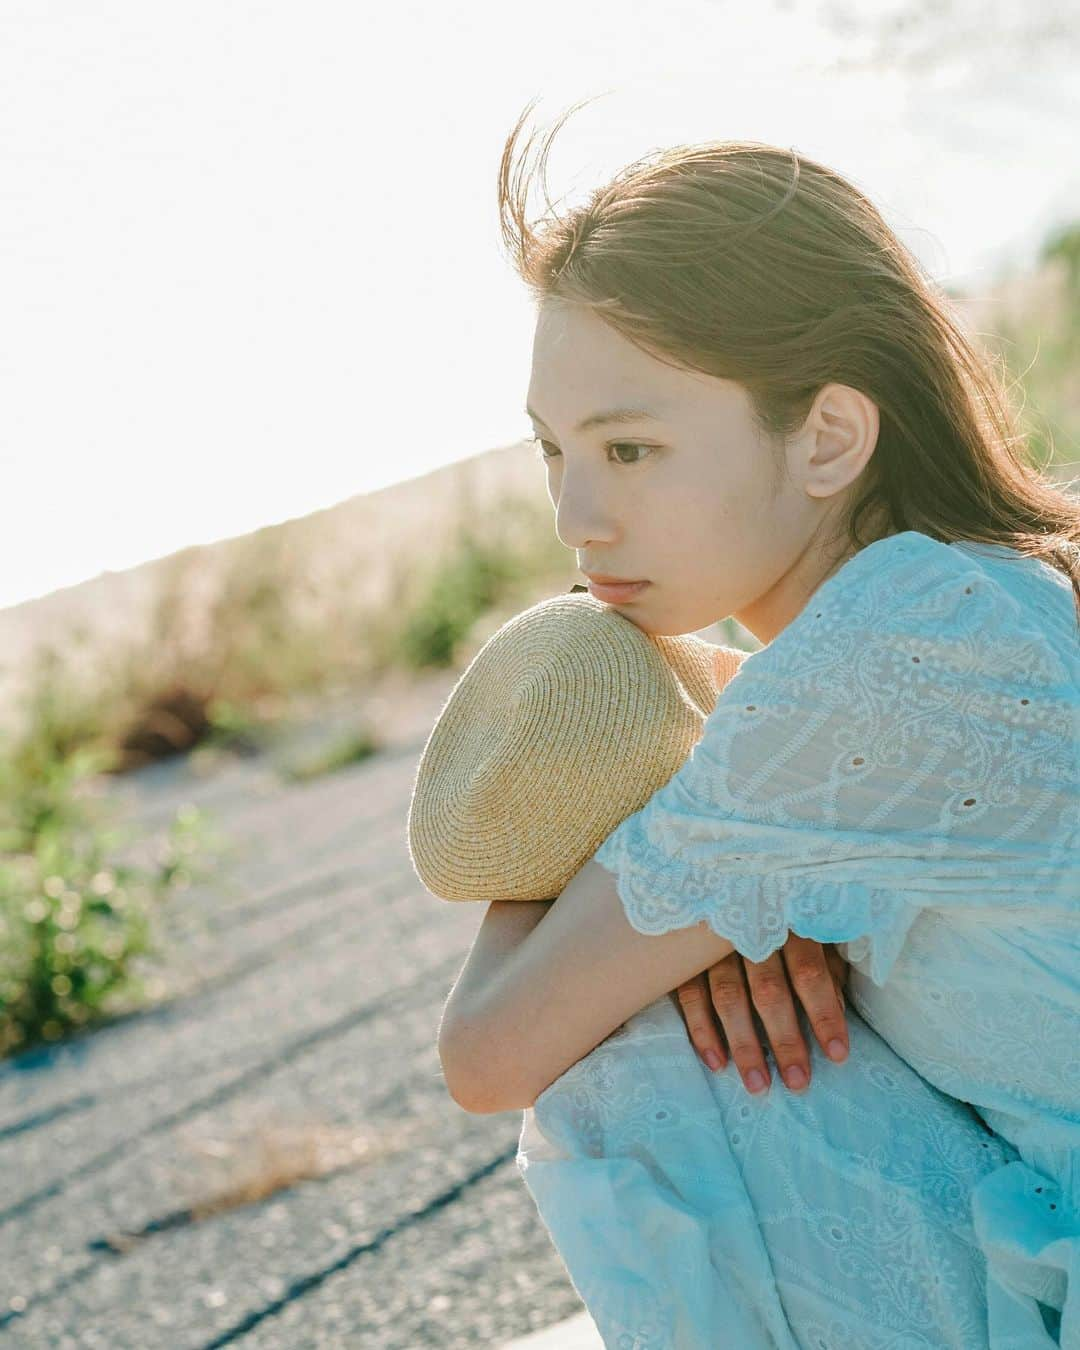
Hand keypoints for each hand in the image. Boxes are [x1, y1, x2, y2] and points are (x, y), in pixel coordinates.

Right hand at [673, 935, 850, 1094]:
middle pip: (768, 990)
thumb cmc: (780, 920)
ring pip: (728, 998)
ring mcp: (712, 944)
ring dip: (744, 1045)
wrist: (725, 887)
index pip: (809, 973)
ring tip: (758, 1085)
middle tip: (797, 1083)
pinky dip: (702, 1031)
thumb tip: (836, 1012)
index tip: (836, 1055)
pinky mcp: (684, 955)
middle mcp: (750, 933)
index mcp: (788, 924)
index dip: (823, 1014)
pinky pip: (690, 996)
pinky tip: (717, 1063)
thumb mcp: (812, 935)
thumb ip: (825, 969)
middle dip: (785, 1040)